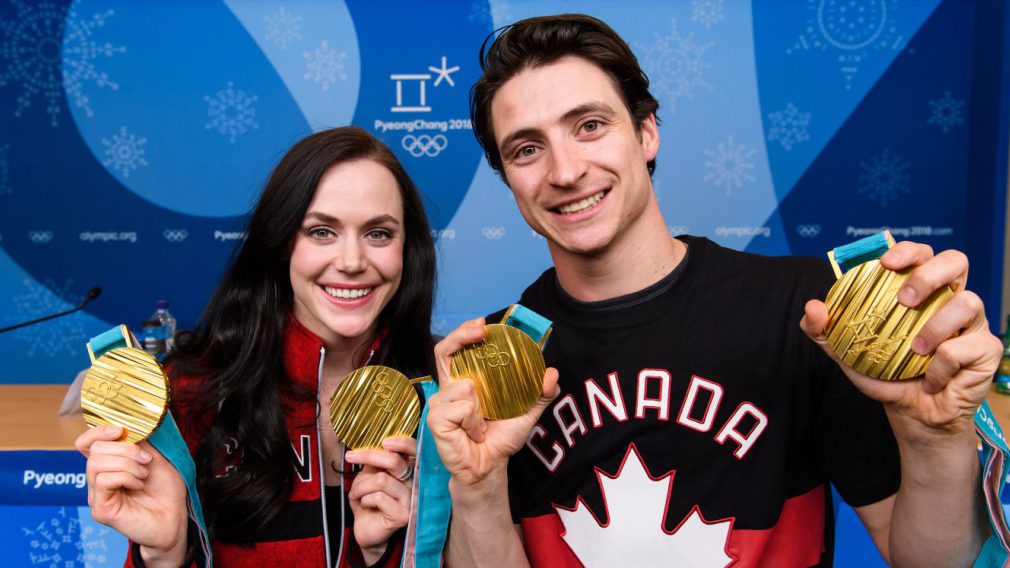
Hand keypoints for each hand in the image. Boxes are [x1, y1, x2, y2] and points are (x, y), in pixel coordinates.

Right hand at [75, 425, 187, 564]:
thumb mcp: (153, 457)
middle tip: (146, 460)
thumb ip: (137, 441)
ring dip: (128, 464)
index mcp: (109, 464)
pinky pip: (103, 481)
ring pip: (97, 463)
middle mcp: (98, 479)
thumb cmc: (165, 489)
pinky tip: (138, 485)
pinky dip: (125, 477)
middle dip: (125, 449)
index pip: (86, 443)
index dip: (97, 431)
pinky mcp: (100, 508)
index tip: (120, 429)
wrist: (174, 517)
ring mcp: (96, 495)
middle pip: (95, 450)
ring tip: (144, 474)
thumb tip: (126, 422)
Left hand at [345, 436, 415, 562]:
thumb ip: (374, 462)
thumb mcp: (368, 476)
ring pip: (382, 480)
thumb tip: (372, 445)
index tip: (383, 441)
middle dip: (369, 456)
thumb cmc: (369, 501)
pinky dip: (364, 499)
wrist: (366, 530)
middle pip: (395, 461)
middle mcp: (415, 483)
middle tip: (350, 457)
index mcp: (410, 470)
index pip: (414, 450)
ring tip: (355, 493)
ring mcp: (411, 500)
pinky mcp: (404, 515)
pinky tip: (364, 505)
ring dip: (361, 486)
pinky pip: (379, 498)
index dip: (402, 442)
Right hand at [426, 318, 559, 486]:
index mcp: (465, 381)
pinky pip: (461, 407)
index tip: (483, 324)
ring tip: (483, 423)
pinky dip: (473, 420)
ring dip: (481, 406)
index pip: (456, 349)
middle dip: (461, 336)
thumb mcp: (527, 412)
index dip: (464, 331)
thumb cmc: (500, 438)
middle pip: (443, 351)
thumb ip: (540, 393)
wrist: (490, 466)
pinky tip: (472, 432)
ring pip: (464, 385)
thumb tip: (552, 373)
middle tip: (481, 331)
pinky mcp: (436, 419)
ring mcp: (440, 403)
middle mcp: (449, 388)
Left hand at [801, 241, 1001, 433]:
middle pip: (957, 261)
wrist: (913, 415)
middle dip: (929, 274)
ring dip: (936, 326)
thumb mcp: (847, 353)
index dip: (908, 250)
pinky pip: (968, 347)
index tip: (886, 263)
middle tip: (904, 301)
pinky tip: (930, 379)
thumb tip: (812, 307)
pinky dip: (942, 366)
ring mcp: (973, 323)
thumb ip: (824, 330)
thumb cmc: (886, 374)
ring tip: (915, 351)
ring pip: (969, 302)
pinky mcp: (986, 350)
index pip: (923, 254)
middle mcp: (950, 300)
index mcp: (922, 291)